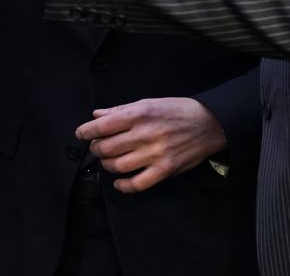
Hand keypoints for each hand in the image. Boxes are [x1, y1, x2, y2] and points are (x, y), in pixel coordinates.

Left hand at [75, 97, 226, 193]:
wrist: (209, 123)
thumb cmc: (176, 110)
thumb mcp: (148, 103)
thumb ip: (121, 110)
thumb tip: (97, 115)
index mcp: (139, 114)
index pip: (102, 126)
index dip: (86, 132)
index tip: (81, 134)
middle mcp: (145, 134)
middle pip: (106, 148)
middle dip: (96, 149)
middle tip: (98, 147)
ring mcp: (155, 154)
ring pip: (118, 166)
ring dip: (107, 165)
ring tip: (109, 161)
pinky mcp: (165, 170)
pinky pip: (138, 184)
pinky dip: (124, 186)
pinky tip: (119, 182)